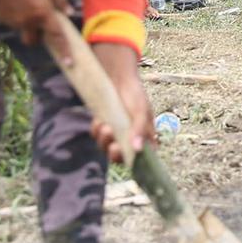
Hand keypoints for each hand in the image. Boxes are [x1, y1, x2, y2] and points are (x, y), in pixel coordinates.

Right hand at [0, 0, 73, 57]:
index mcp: (43, 14)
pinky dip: (16, 16)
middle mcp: (27, 22)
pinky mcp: (1, 18)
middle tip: (40, 21)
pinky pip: (12, 22)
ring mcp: (12, 22)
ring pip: (23, 30)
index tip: (69, 64)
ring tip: (24, 2)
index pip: (56, 37)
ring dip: (27, 23)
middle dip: (39, 36)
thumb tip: (69, 13)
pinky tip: (14, 0)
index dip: (64, 51)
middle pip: (34, 40)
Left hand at [89, 43, 154, 163]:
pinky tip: (99, 120)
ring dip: (104, 140)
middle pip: (121, 157)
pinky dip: (96, 130)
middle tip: (113, 146)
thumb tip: (137, 149)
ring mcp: (115, 134)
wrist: (119, 80)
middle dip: (115, 153)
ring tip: (104, 126)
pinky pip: (97, 136)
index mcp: (145, 138)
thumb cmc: (135, 96)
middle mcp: (129, 139)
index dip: (133, 162)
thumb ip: (140, 130)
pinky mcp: (103, 128)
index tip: (126, 155)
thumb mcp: (141, 112)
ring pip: (106, 147)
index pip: (141, 158)